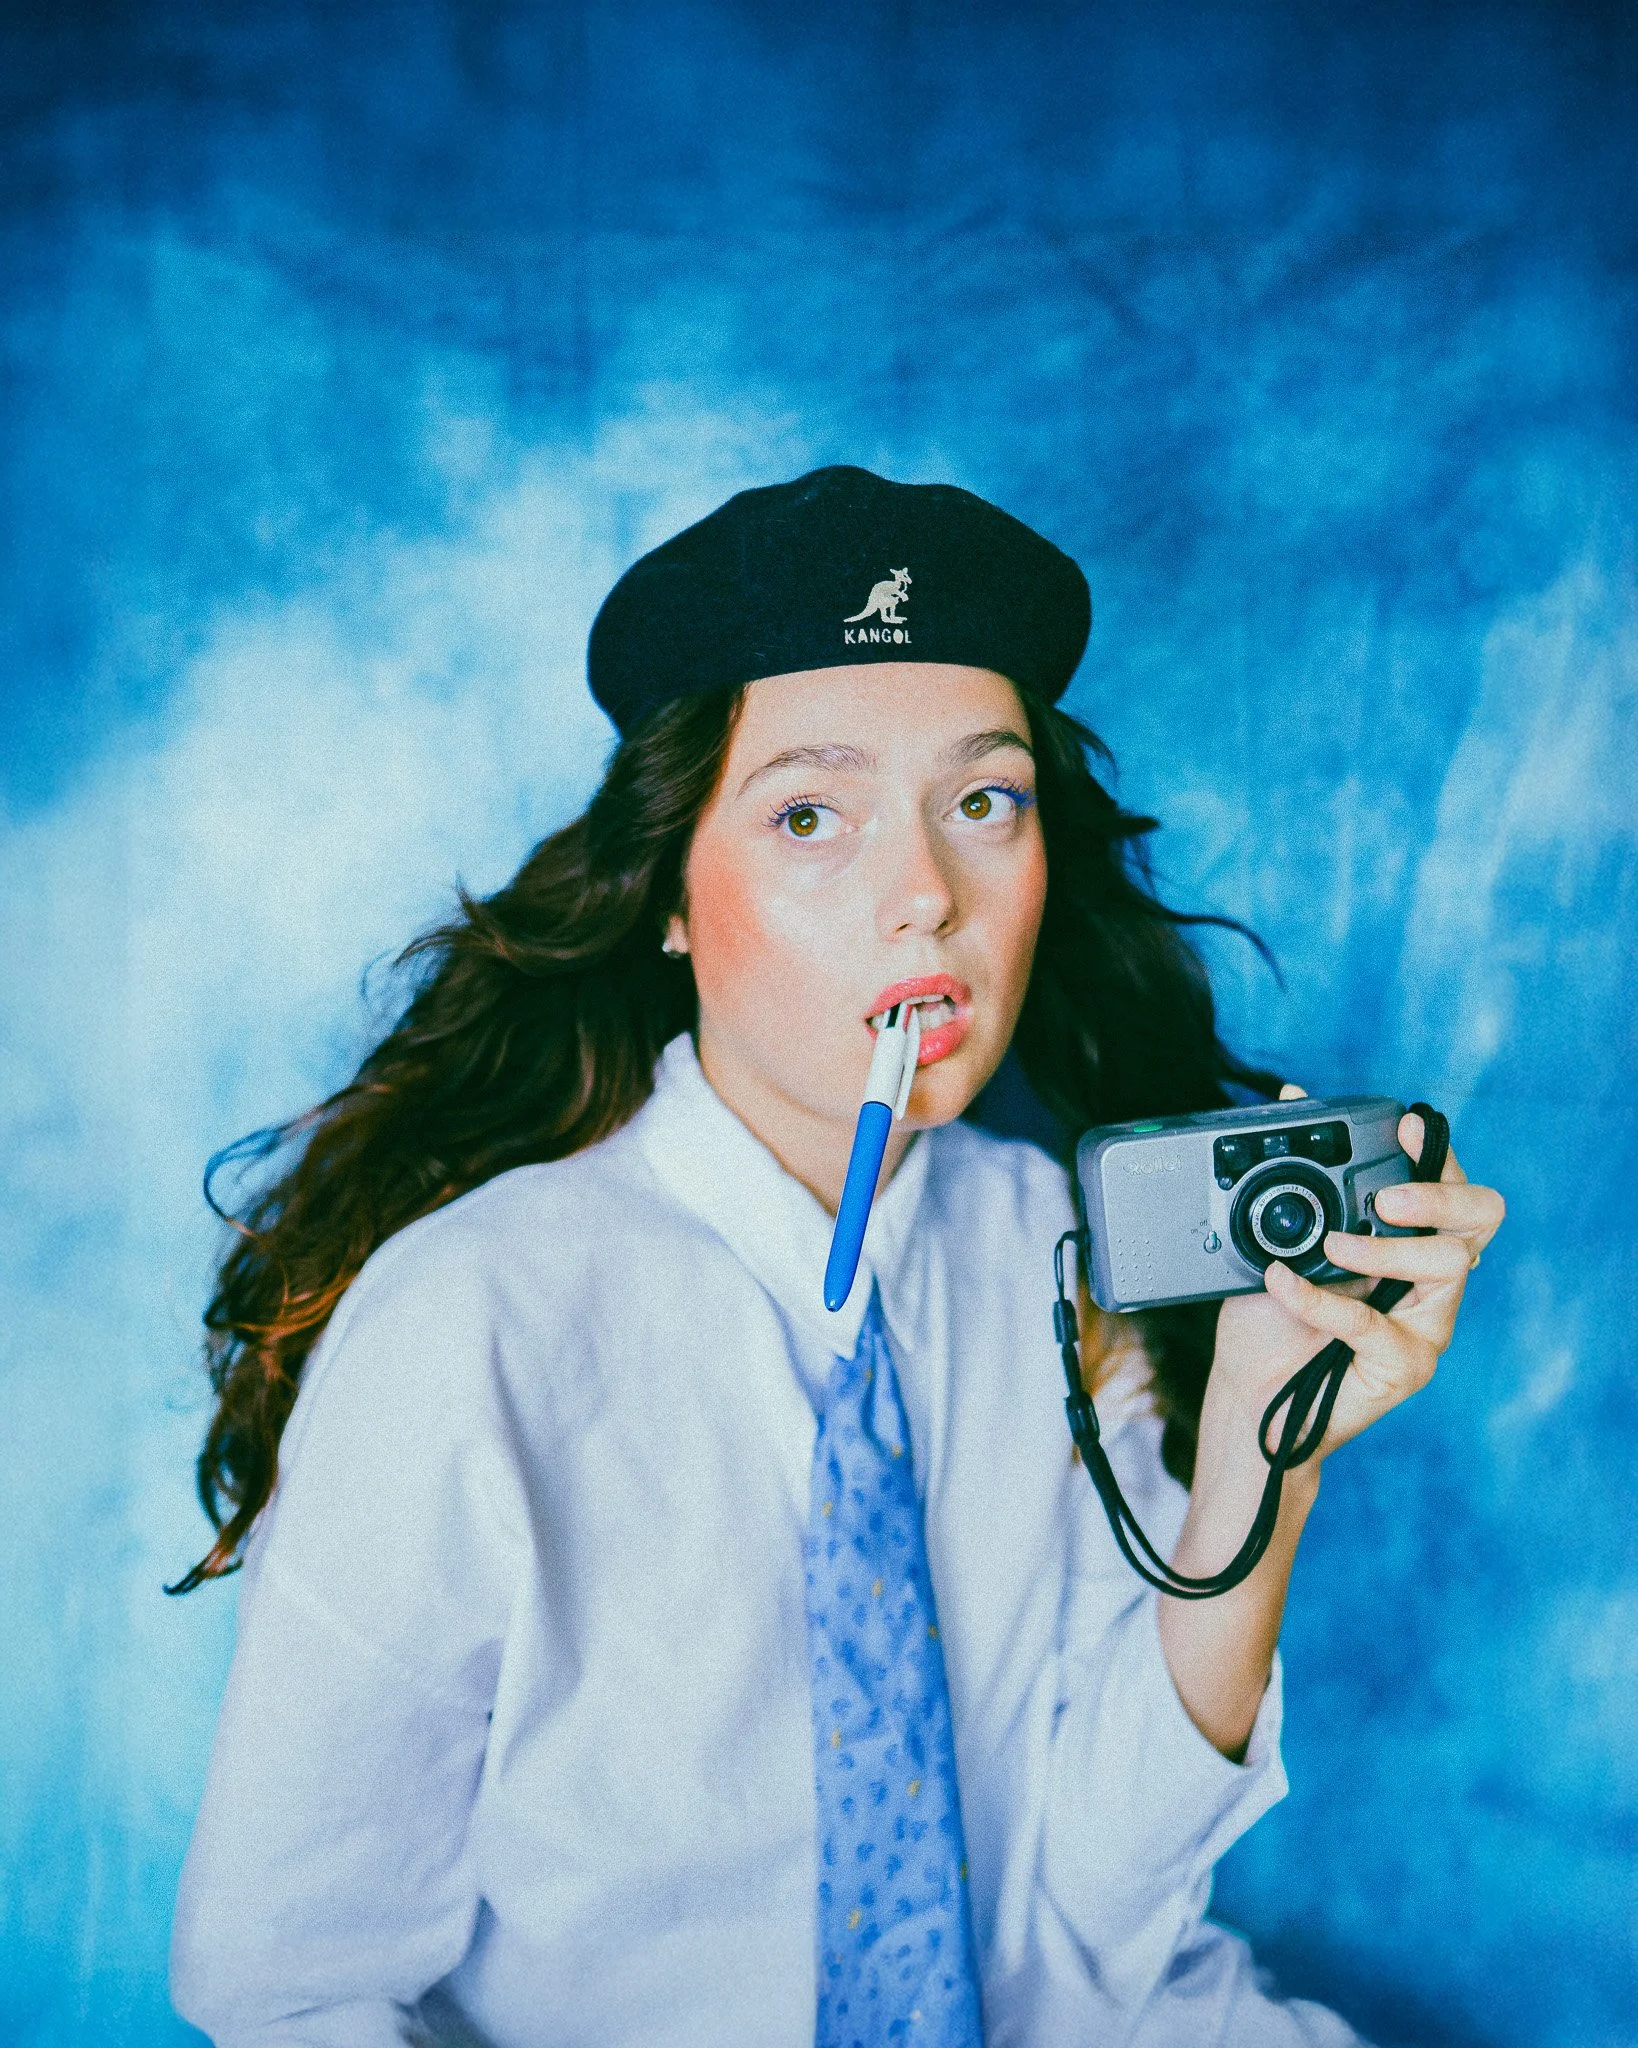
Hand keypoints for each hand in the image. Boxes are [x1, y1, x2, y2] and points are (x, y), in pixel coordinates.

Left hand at [1208, 1084, 1505, 1463]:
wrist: (1248, 1391)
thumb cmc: (1271, 1315)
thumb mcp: (1275, 1233)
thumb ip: (1293, 1176)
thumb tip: (1290, 1095)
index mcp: (1410, 1238)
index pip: (1451, 1186)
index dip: (1436, 1151)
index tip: (1404, 1123)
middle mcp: (1430, 1277)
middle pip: (1480, 1219)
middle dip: (1441, 1196)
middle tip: (1388, 1199)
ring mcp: (1426, 1323)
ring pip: (1447, 1265)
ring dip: (1387, 1247)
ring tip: (1332, 1246)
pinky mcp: (1406, 1365)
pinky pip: (1374, 1324)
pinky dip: (1322, 1299)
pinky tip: (1284, 1284)